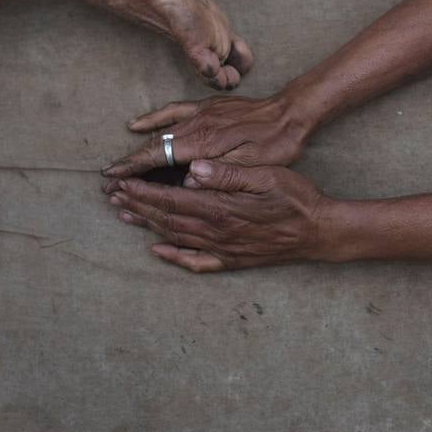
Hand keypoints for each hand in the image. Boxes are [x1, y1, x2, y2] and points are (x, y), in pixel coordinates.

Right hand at [101, 93, 311, 178]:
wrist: (291, 113)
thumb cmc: (275, 144)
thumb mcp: (251, 166)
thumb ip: (218, 175)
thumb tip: (186, 184)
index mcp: (204, 143)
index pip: (159, 157)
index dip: (134, 170)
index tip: (113, 180)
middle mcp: (196, 125)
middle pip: (154, 146)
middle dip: (129, 165)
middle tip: (108, 182)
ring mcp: (200, 113)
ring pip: (160, 132)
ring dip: (137, 148)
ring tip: (118, 163)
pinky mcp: (207, 107)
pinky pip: (172, 111)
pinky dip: (152, 119)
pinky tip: (137, 125)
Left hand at [105, 161, 339, 271]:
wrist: (319, 232)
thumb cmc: (296, 198)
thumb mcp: (266, 176)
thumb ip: (229, 174)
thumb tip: (194, 169)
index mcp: (221, 209)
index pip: (171, 200)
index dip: (143, 192)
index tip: (122, 183)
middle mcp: (216, 233)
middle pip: (167, 219)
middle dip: (137, 206)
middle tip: (113, 197)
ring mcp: (223, 249)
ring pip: (175, 238)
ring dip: (147, 226)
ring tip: (125, 215)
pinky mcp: (232, 260)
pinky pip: (196, 261)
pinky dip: (173, 256)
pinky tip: (158, 251)